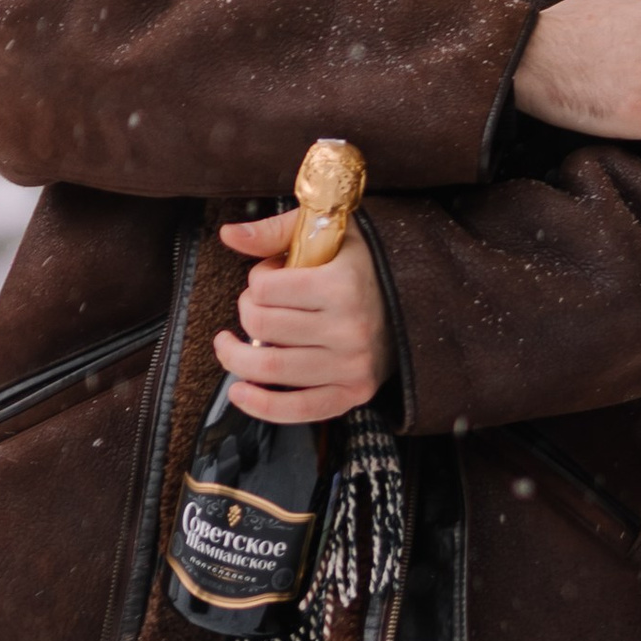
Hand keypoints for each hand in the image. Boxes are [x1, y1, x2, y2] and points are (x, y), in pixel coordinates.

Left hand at [215, 211, 391, 421]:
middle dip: (247, 313)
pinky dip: (260, 405)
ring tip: (230, 346)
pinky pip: (298, 409)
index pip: (264, 289)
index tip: (270, 278)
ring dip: (236, 357)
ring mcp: (352, 364)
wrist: (412, 305)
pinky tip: (240, 392)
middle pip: (261, 326)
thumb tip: (229, 234)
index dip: (256, 280)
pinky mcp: (354, 392)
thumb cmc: (360, 268)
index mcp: (342, 285)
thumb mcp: (325, 233)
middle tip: (258, 307)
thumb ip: (274, 231)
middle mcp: (349, 328)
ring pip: (268, 367)